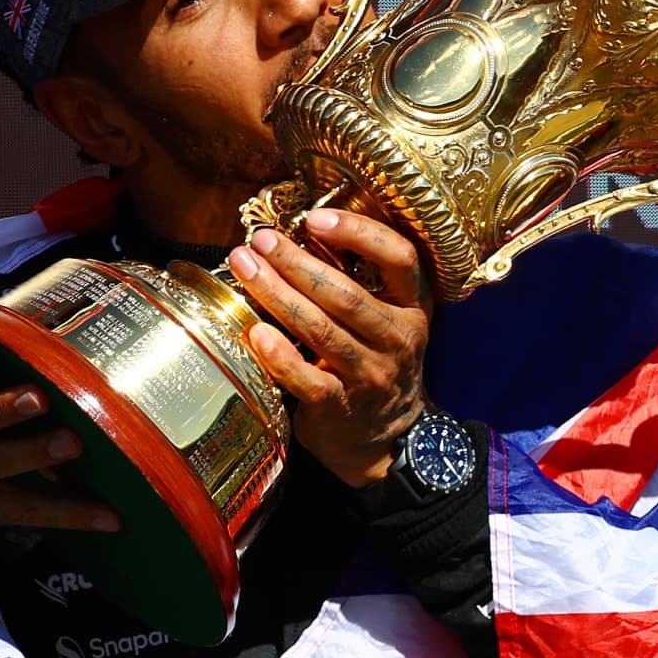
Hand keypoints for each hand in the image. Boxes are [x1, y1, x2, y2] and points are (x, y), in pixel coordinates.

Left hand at [227, 209, 431, 486]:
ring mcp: (371, 375)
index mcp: (412, 307)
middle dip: (296, 262)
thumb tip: (295, 233)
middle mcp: (398, 338)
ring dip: (277, 294)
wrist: (386, 439)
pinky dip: (279, 354)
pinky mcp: (341, 406)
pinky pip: (307, 378)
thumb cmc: (374, 362)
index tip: (314, 218)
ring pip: (320, 329)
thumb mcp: (386, 320)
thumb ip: (357, 283)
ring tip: (245, 267)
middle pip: (345, 294)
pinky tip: (254, 331)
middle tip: (260, 240)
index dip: (359, 233)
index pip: (400, 258)